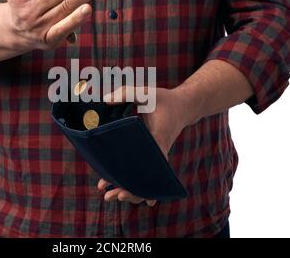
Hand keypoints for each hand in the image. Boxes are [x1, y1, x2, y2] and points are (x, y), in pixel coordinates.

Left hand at [97, 86, 193, 206]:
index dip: (136, 179)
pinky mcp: (153, 155)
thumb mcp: (146, 92)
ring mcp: (156, 156)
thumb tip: (105, 100)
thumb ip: (126, 93)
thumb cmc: (165, 100)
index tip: (122, 188)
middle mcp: (158, 152)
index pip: (148, 164)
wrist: (184, 106)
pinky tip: (121, 192)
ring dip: (128, 190)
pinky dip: (133, 182)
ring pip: (145, 180)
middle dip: (127, 191)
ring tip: (108, 196)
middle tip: (108, 196)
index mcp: (158, 139)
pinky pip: (144, 173)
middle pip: (145, 180)